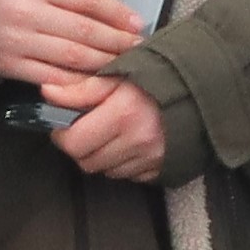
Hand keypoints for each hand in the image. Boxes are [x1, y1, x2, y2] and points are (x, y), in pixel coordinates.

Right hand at [0, 0, 147, 95]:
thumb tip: (118, 16)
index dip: (116, 12)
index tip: (137, 23)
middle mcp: (26, 13)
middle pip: (83, 30)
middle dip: (116, 42)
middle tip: (138, 48)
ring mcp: (16, 42)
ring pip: (72, 56)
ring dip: (103, 62)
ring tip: (122, 64)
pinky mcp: (8, 65)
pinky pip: (52, 77)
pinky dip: (78, 81)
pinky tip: (94, 80)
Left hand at [45, 79, 168, 181]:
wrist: (202, 87)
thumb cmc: (158, 75)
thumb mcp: (118, 73)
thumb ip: (82, 88)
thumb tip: (47, 93)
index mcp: (122, 114)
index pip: (74, 143)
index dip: (62, 136)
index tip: (64, 126)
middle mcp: (137, 141)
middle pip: (88, 162)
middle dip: (81, 147)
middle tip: (86, 129)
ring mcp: (152, 158)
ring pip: (108, 171)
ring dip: (102, 157)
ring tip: (111, 134)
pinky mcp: (163, 168)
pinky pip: (131, 176)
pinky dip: (124, 164)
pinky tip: (130, 144)